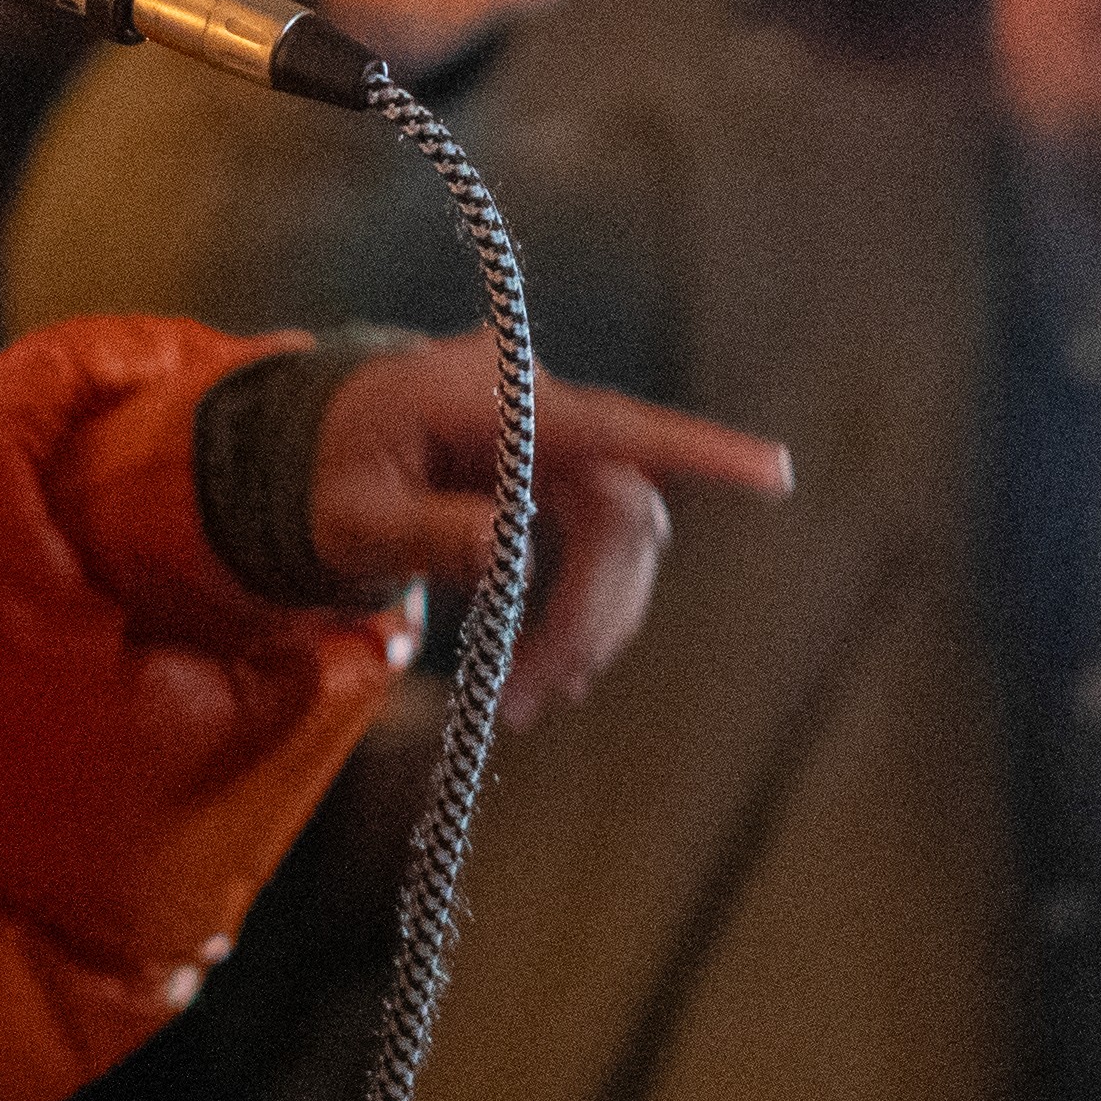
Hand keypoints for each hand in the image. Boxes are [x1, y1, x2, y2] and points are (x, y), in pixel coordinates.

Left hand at [301, 331, 788, 723]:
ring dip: (588, 628)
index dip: (698, 450)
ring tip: (521, 700)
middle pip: (622, 513)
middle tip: (530, 700)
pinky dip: (581, 615)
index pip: (612, 426)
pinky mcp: (564, 482)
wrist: (326, 443)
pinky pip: (601, 551)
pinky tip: (543, 668)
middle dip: (592, 614)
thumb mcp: (351, 513)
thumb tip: (508, 554)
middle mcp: (545, 415)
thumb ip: (427, 530)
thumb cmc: (335, 469)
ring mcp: (560, 449)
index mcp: (495, 400)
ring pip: (621, 544)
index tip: (775, 473)